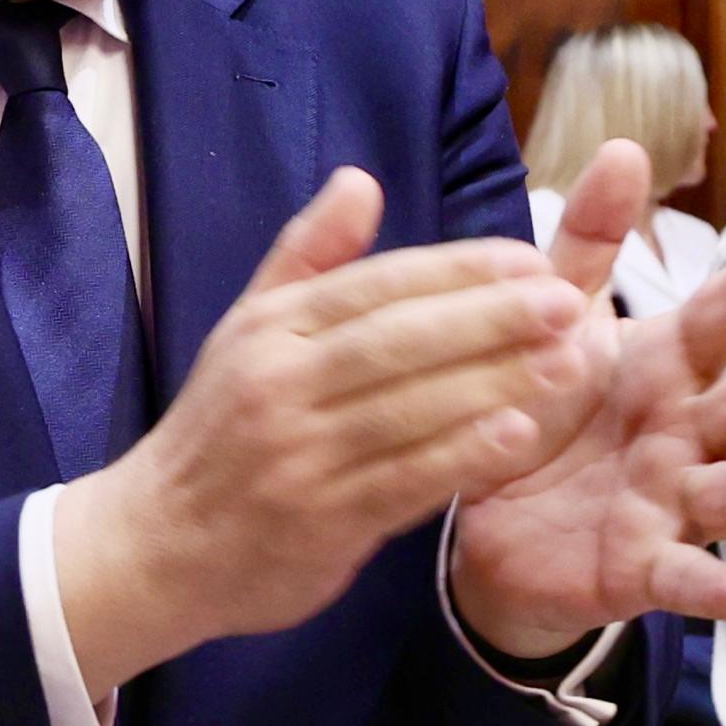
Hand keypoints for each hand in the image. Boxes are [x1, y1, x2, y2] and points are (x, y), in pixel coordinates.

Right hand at [47, 170, 592, 693]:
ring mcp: (300, 456)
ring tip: (568, 360)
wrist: (156, 546)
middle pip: (399, 341)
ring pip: (409, 409)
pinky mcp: (320, 522)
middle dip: (491, 318)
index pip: (376, 286)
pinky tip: (519, 437)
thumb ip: (310, 256)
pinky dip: (462, 458)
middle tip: (569, 301)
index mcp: (271, 330)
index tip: (530, 258)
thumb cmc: (220, 431)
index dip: (458, 271)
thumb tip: (361, 179)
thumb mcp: (246, 330)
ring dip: (494, 383)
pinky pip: (403, 482)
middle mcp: (281, 385)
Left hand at [449, 142, 725, 658]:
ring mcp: (673, 504)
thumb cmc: (545, 410)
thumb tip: (628, 146)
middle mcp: (688, 434)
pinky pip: (685, 577)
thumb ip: (588, 242)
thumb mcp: (558, 320)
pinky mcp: (642, 568)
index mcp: (669, 367)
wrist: (488, 526)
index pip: (721, 315)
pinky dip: (717, 588)